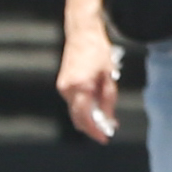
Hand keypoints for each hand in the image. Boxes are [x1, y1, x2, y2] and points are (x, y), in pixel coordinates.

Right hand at [54, 28, 121, 144]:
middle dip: (92, 126)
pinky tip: (96, 104)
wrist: (82, 34)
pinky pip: (73, 101)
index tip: (104, 138)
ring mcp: (63, 87)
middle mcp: (67, 89)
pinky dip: (84, 106)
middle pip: (77, 118)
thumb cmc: (98, 51)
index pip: (85, 117)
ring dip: (89, 116)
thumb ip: (108, 100)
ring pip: (75, 110)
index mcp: (80, 87)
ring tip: (106, 115)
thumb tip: (108, 119)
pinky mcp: (62, 84)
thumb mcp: (109, 77)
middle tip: (107, 130)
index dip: (95, 130)